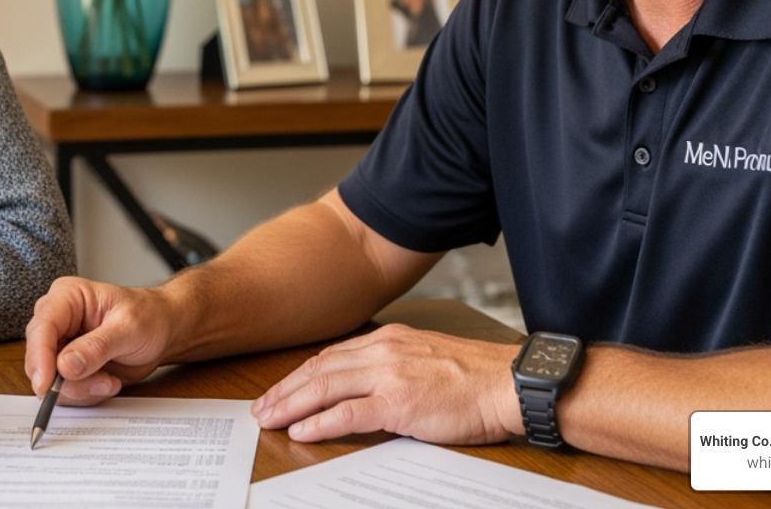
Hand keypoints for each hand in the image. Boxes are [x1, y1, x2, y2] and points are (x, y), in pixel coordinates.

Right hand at [23, 276, 179, 403]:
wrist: (162, 330)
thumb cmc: (148, 316)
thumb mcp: (129, 328)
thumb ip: (97, 347)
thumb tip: (65, 366)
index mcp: (67, 297)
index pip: (41, 327)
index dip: (40, 357)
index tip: (47, 384)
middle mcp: (58, 321)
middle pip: (39, 359)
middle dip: (69, 380)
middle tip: (103, 382)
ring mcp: (60, 347)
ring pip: (51, 382)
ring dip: (83, 389)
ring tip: (111, 379)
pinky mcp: (67, 368)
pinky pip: (65, 392)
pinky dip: (88, 394)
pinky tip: (109, 381)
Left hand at [250, 324, 523, 444]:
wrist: (509, 384)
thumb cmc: (476, 378)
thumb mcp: (426, 359)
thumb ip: (395, 366)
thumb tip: (367, 386)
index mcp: (390, 340)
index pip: (332, 356)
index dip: (302, 374)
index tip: (281, 389)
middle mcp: (384, 351)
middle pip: (320, 369)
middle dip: (285, 389)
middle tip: (261, 407)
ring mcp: (390, 376)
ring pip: (325, 387)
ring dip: (292, 404)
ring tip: (270, 419)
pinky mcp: (399, 402)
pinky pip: (349, 413)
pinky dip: (321, 422)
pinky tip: (302, 430)